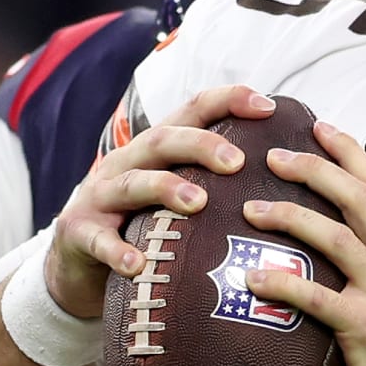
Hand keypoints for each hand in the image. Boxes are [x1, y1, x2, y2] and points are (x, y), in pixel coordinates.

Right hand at [46, 85, 274, 317]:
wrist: (77, 263)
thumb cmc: (142, 225)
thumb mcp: (175, 198)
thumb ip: (218, 185)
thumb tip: (289, 183)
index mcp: (157, 150)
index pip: (193, 111)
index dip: (229, 101)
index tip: (269, 107)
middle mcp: (128, 163)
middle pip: (163, 140)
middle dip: (201, 145)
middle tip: (237, 162)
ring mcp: (100, 195)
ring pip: (133, 183)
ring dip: (166, 188)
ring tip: (198, 203)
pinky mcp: (80, 232)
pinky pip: (99, 240)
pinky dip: (117, 251)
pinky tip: (137, 265)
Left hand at [242, 118, 365, 365]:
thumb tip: (328, 245)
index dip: (348, 153)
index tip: (318, 127)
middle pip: (357, 198)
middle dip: (313, 169)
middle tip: (272, 156)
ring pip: (336, 238)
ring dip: (289, 218)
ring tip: (249, 211)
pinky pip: (319, 298)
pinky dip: (283, 284)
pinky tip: (251, 279)